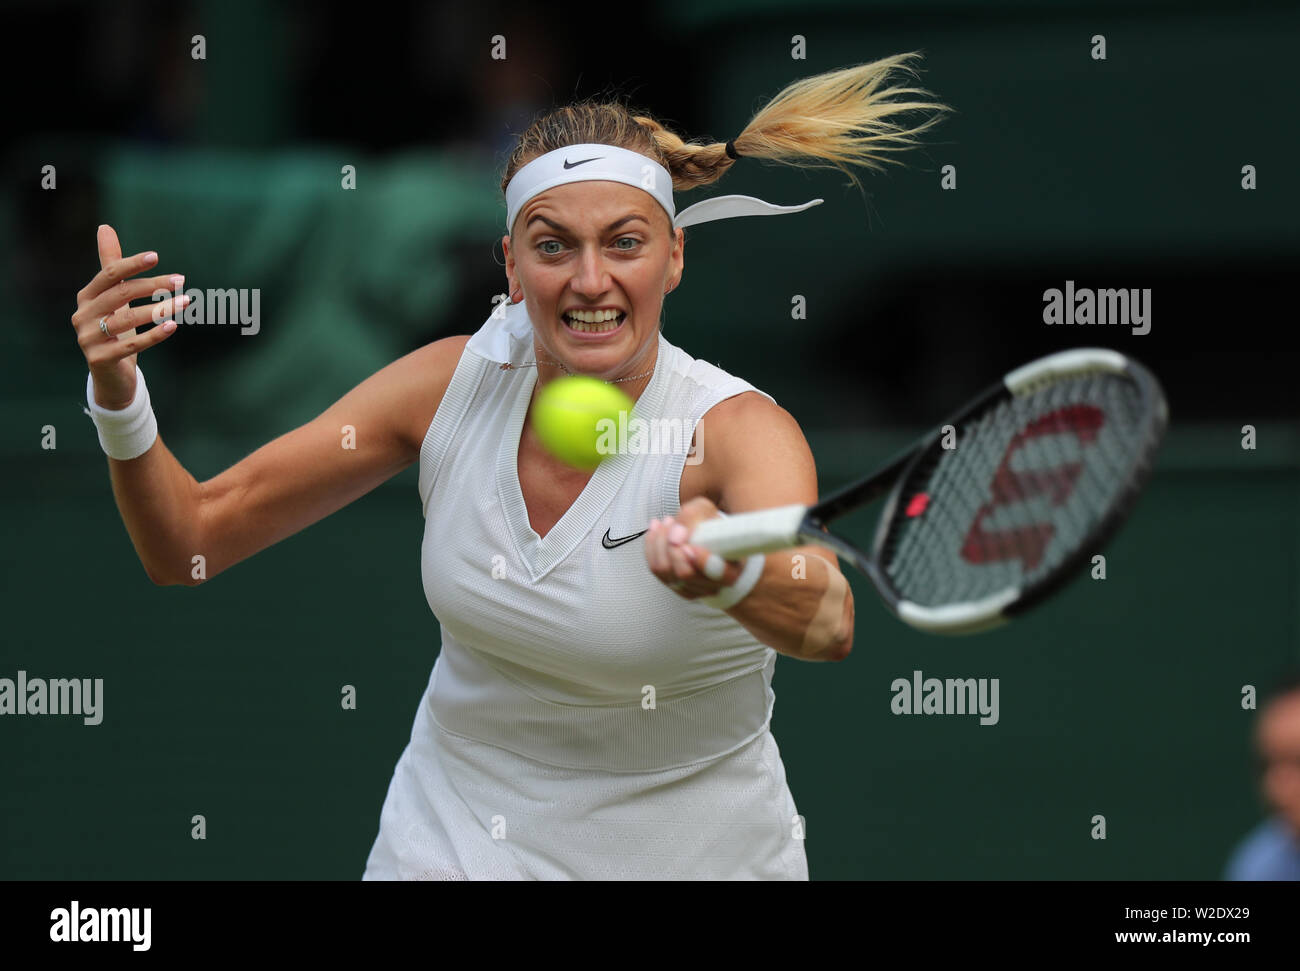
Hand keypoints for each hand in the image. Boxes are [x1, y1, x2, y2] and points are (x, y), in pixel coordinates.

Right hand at [72, 225, 186, 408]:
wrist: (110, 376)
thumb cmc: (115, 331)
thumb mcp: (114, 299)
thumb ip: (111, 266)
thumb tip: (105, 227)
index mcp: (86, 297)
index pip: (109, 274)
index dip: (132, 264)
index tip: (156, 257)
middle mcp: (82, 315)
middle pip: (121, 295)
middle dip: (153, 285)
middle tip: (180, 280)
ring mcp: (89, 338)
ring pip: (128, 319)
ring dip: (160, 309)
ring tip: (186, 301)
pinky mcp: (100, 359)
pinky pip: (131, 344)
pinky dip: (154, 335)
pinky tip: (173, 326)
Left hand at [644, 495, 747, 598]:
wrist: (707, 537)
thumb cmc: (711, 525)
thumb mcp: (706, 511)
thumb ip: (692, 517)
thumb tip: (675, 535)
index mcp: (732, 570)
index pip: (718, 573)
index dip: (703, 561)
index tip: (690, 546)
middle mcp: (713, 586)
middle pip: (684, 573)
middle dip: (671, 545)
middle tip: (671, 522)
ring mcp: (692, 589)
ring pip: (665, 571)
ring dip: (659, 542)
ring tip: (666, 522)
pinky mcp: (675, 586)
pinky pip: (655, 570)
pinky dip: (652, 547)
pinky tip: (656, 530)